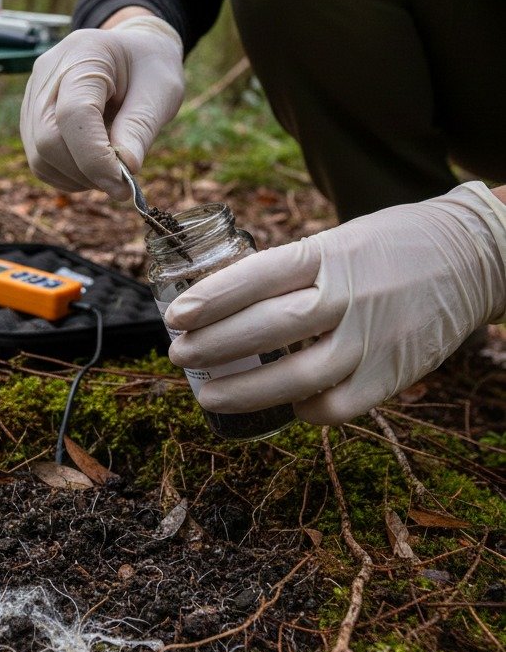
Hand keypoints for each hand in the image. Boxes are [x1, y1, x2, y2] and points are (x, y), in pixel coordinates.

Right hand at [20, 14, 184, 199]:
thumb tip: (124, 170)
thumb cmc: (150, 68)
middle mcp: (48, 74)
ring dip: (78, 178)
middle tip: (122, 183)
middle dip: (86, 172)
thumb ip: (140, 127)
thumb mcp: (161, 91)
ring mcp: (33, 97)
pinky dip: (69, 176)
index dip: (96, 158)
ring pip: (40, 158)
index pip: (74, 115)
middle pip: (48, 140)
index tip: (124, 185)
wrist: (132, 54)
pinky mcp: (31, 119)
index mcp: (84, 54)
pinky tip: (93, 165)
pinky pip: (40, 162)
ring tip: (110, 168)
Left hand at [165, 183, 505, 424]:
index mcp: (332, 253)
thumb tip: (223, 303)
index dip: (213, 298)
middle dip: (213, 347)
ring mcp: (374, 338)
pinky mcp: (394, 373)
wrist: (478, 256)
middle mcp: (351, 295)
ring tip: (208, 393)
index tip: (175, 316)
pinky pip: (336, 405)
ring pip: (297, 376)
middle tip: (179, 356)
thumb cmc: (392, 248)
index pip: (261, 274)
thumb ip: (292, 271)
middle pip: (269, 328)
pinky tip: (282, 406)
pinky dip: (301, 411)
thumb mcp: (340, 241)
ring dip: (243, 391)